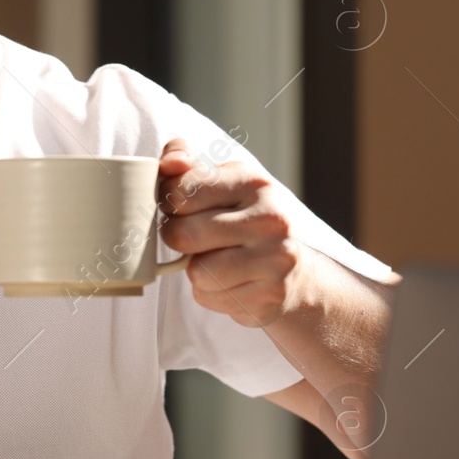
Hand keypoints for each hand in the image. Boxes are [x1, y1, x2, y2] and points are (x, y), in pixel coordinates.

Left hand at [156, 137, 308, 327]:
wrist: (290, 269)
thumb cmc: (242, 219)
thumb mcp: (220, 181)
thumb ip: (185, 162)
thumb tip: (171, 162)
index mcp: (253, 182)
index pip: (182, 191)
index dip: (168, 203)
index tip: (178, 207)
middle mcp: (270, 218)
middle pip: (183, 234)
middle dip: (177, 238)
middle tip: (194, 237)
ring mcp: (274, 259)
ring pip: (197, 271)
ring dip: (195, 269)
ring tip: (216, 259)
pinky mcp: (269, 294)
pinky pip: (210, 296)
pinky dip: (209, 292)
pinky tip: (230, 281)